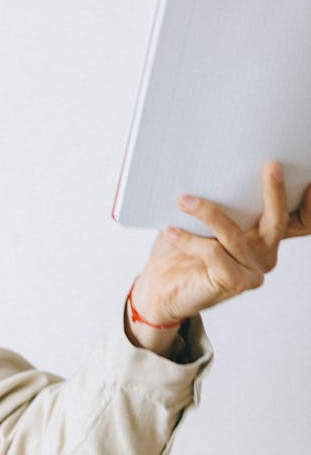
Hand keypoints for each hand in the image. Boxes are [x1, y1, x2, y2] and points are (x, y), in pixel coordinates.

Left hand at [128, 162, 310, 354]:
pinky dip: (190, 240)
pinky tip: (171, 231)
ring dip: (207, 213)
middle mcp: (263, 255)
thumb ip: (219, 203)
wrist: (158, 287)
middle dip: (275, 192)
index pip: (294, 219)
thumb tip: (218, 171)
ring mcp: (252, 271)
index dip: (309, 205)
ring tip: (183, 200)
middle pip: (276, 220)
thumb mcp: (199, 220)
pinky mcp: (235, 283)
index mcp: (261, 237)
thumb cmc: (178, 251)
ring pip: (234, 235)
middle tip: (272, 166)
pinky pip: (214, 253)